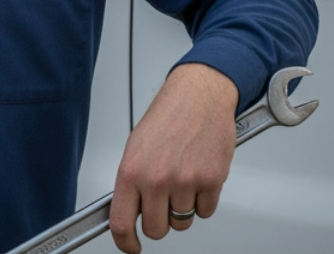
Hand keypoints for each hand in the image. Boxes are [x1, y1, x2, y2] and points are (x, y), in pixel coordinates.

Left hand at [109, 63, 238, 252]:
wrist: (200, 94)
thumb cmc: (169, 115)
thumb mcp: (136, 147)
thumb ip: (132, 182)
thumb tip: (129, 212)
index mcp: (132, 170)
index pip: (121, 223)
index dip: (126, 243)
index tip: (131, 246)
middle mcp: (157, 178)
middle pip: (157, 229)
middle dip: (160, 220)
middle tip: (164, 200)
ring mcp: (186, 181)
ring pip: (182, 221)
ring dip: (183, 208)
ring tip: (184, 177)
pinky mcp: (212, 180)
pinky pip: (205, 211)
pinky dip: (204, 199)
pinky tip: (199, 174)